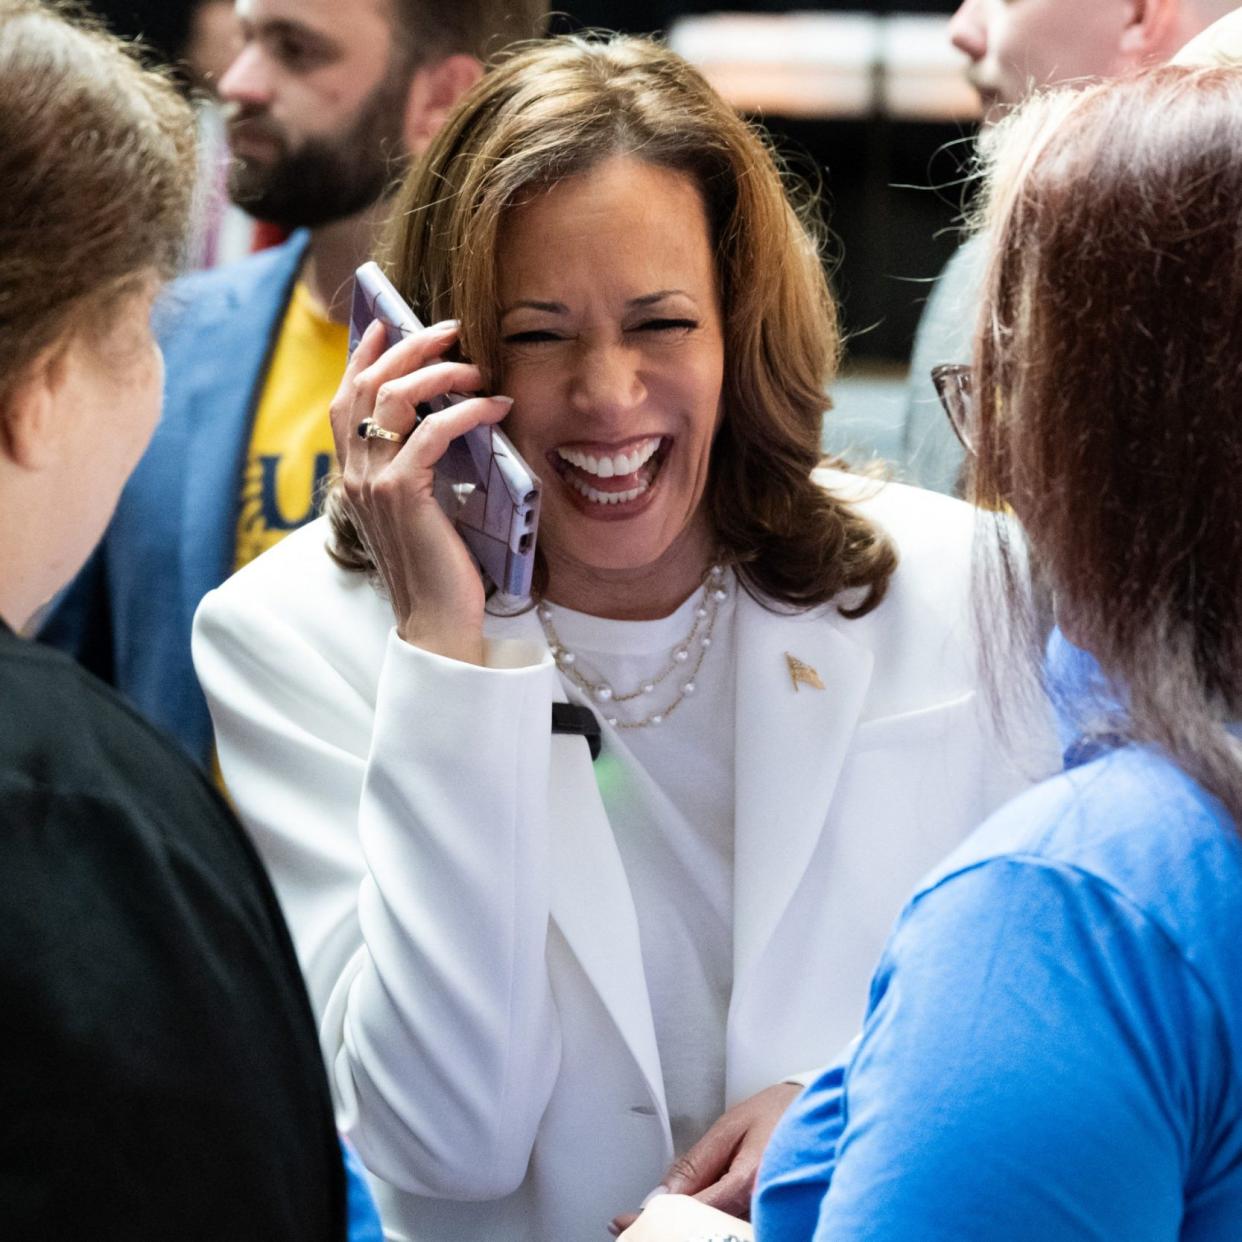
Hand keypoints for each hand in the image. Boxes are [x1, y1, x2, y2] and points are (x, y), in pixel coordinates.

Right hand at [329, 318, 513, 663]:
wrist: (436, 621)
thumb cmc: (438, 567)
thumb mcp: (423, 508)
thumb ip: (419, 467)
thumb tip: (447, 420)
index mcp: (354, 476)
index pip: (346, 400)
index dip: (364, 357)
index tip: (388, 323)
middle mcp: (354, 474)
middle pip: (367, 386)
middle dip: (407, 346)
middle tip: (449, 329)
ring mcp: (373, 484)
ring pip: (393, 398)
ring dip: (437, 371)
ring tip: (475, 365)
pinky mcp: (403, 495)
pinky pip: (432, 432)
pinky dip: (466, 411)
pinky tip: (495, 408)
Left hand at [610, 1083, 799, 1233]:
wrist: (824, 1114)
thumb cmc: (783, 1113)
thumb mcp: (732, 1126)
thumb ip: (696, 1163)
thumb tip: (660, 1194)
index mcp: (748, 1182)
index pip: (688, 1212)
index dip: (651, 1220)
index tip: (622, 1222)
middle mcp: (761, 1209)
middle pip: (701, 1234)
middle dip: (666, 1230)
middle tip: (633, 1227)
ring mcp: (770, 1219)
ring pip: (716, 1235)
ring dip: (685, 1230)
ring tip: (657, 1223)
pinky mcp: (775, 1223)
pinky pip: (734, 1232)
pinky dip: (708, 1229)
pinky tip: (691, 1222)